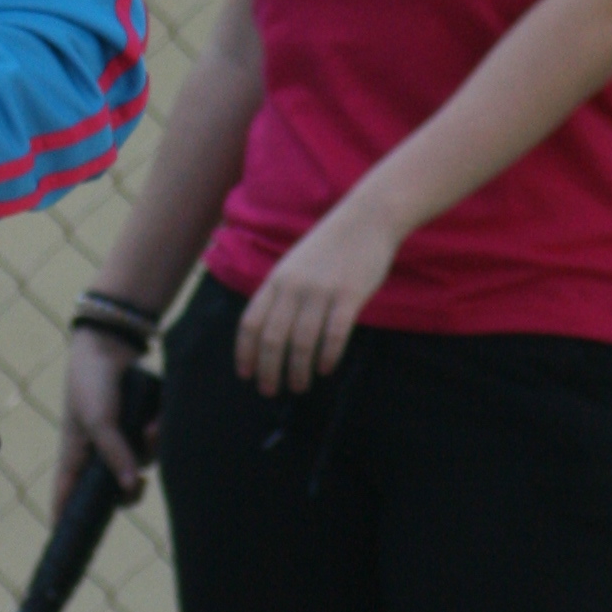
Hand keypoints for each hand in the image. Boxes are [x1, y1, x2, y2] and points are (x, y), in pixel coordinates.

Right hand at [55, 326, 156, 516]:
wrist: (112, 346)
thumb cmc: (91, 384)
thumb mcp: (98, 420)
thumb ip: (114, 453)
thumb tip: (130, 485)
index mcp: (74, 458)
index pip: (65, 500)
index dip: (67, 523)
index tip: (70, 547)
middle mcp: (97, 455)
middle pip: (113, 492)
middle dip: (131, 490)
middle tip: (140, 484)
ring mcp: (119, 444)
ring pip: (140, 467)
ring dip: (151, 451)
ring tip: (153, 426)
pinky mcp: (137, 430)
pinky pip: (154, 447)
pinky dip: (159, 435)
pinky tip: (159, 420)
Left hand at [232, 195, 401, 394]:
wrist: (366, 219)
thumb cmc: (330, 247)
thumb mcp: (294, 266)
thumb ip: (281, 294)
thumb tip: (270, 333)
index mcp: (276, 281)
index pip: (250, 323)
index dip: (245, 353)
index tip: (246, 375)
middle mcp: (293, 287)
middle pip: (271, 338)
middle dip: (268, 370)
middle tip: (270, 391)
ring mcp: (321, 291)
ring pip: (301, 342)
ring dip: (297, 370)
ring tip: (299, 386)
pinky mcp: (349, 295)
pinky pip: (334, 334)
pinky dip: (327, 356)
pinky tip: (325, 369)